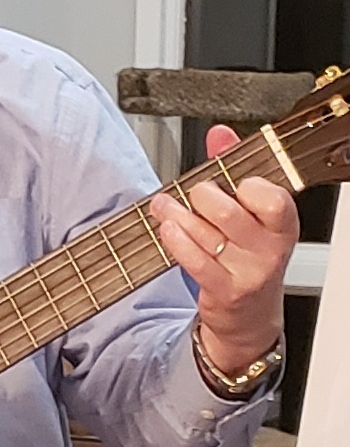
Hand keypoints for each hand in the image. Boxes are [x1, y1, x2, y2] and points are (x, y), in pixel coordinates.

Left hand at [148, 125, 298, 374]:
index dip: (249, 186)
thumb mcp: (249, 211)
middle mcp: (269, 249)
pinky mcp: (224, 289)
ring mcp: (248, 272)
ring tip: (164, 206)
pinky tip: (166, 228)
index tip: (235, 181)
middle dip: (202, 195)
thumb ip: (232, 166)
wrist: (248, 313)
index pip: (273, 199)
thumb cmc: (246, 253)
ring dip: (176, 214)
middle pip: (228, 211)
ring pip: (205, 232)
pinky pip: (194, 259)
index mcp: (282, 224)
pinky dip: (174, 239)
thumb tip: (220, 133)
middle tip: (195, 194)